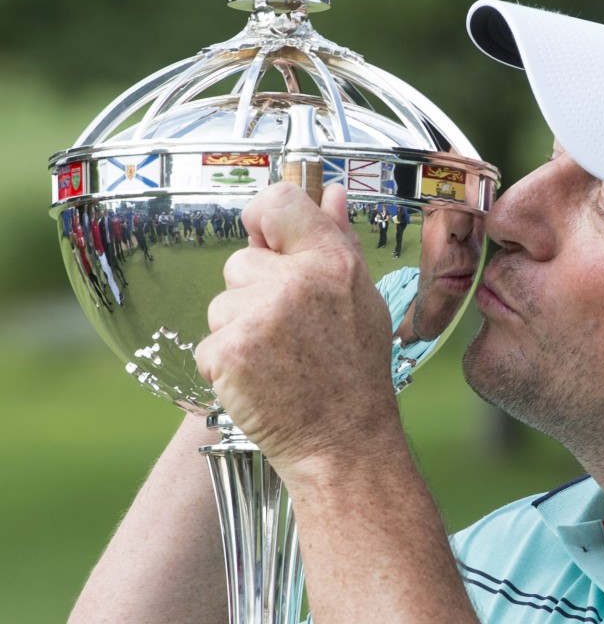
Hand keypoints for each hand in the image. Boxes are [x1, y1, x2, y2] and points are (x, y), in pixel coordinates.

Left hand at [195, 183, 396, 478]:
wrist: (343, 442)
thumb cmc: (355, 371)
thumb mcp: (362, 299)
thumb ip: (340, 241)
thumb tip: (332, 193)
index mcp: (331, 261)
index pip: (278, 200)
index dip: (263, 219)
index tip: (266, 239)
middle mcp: (294, 281)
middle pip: (240, 261)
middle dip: (254, 292)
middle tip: (290, 331)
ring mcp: (257, 317)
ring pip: (221, 304)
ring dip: (239, 329)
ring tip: (278, 359)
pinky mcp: (227, 352)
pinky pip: (209, 342)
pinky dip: (226, 363)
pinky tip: (260, 379)